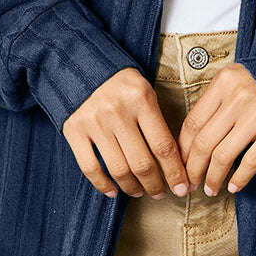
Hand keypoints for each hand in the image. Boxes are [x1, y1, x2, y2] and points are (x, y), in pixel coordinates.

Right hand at [61, 67, 190, 198]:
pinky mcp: (74, 130)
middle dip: (155, 185)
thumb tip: (174, 160)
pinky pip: (90, 168)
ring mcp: (94, 122)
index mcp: (141, 99)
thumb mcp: (144, 89)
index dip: (174, 172)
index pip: (163, 146)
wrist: (79, 63)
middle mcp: (117, 112)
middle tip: (160, 193)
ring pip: (118, 169)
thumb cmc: (119, 81)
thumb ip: (156, 120)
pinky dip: (103, 185)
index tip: (181, 188)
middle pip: (142, 163)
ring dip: (132, 188)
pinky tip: (113, 191)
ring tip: (139, 192)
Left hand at [176, 63, 255, 194]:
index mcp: (224, 83)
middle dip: (193, 169)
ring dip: (213, 178)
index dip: (183, 149)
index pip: (193, 122)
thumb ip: (215, 101)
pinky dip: (239, 178)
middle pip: (204, 142)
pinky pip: (251, 162)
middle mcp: (238, 98)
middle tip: (189, 183)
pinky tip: (233, 186)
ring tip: (209, 188)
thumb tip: (190, 140)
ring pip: (223, 156)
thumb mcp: (235, 79)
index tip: (180, 164)